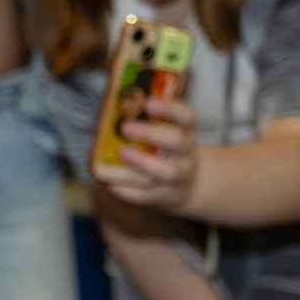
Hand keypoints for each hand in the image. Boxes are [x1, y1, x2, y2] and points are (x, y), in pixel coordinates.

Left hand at [107, 95, 201, 210]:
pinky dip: (128, 191)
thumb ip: (148, 121)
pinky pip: (148, 196)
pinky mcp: (166, 196)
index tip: (148, 103)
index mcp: (185, 132)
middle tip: (125, 127)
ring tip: (122, 153)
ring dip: (143, 162)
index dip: (170, 108)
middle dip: (150, 133)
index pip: (186, 116)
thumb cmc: (168, 151)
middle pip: (177, 141)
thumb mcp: (168, 132)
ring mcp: (179, 177)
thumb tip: (112, 108)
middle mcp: (186, 154)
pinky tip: (111, 184)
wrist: (188, 185)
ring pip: (168, 172)